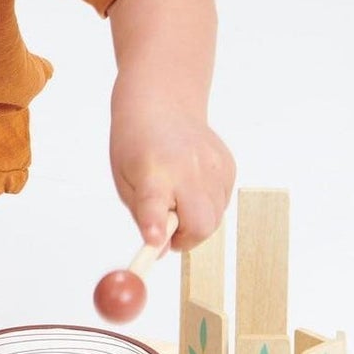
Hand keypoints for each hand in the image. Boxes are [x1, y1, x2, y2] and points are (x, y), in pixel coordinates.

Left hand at [109, 98, 235, 252]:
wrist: (163, 104)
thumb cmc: (137, 144)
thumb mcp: (124, 180)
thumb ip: (142, 216)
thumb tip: (161, 250)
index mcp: (153, 172)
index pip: (155, 204)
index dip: (156, 226)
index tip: (155, 242)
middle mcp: (187, 169)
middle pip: (200, 225)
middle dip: (186, 238)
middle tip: (169, 229)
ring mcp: (213, 167)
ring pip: (215, 219)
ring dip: (196, 221)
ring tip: (177, 197)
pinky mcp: (229, 166)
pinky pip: (223, 203)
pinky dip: (208, 204)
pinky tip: (191, 183)